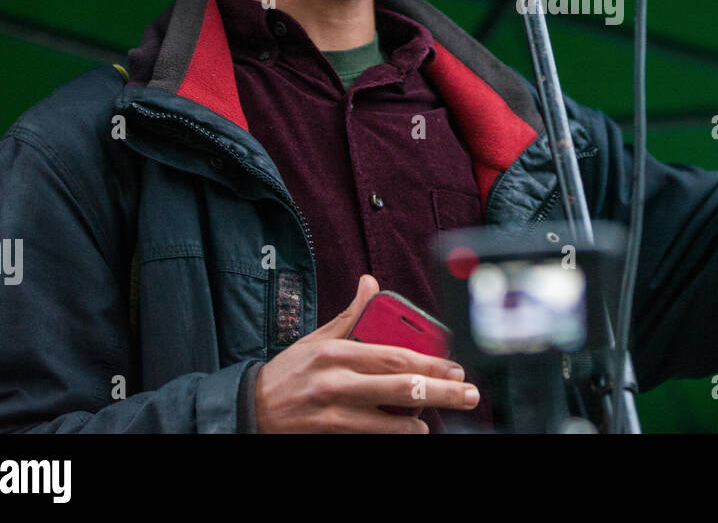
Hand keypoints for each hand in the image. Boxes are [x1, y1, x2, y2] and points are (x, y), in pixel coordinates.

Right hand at [253, 274, 477, 432]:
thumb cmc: (290, 372)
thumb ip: (350, 315)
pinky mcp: (331, 433)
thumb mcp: (316, 339)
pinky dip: (398, 432)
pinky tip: (413, 429)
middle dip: (440, 390)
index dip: (429, 362)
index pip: (393, 355)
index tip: (454, 365)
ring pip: (390, 418)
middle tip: (467, 392)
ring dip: (421, 417)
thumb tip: (370, 283)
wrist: (250, 409)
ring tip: (444, 412)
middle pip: (400, 387)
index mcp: (336, 352)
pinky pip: (373, 435)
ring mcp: (334, 412)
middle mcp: (337, 382)